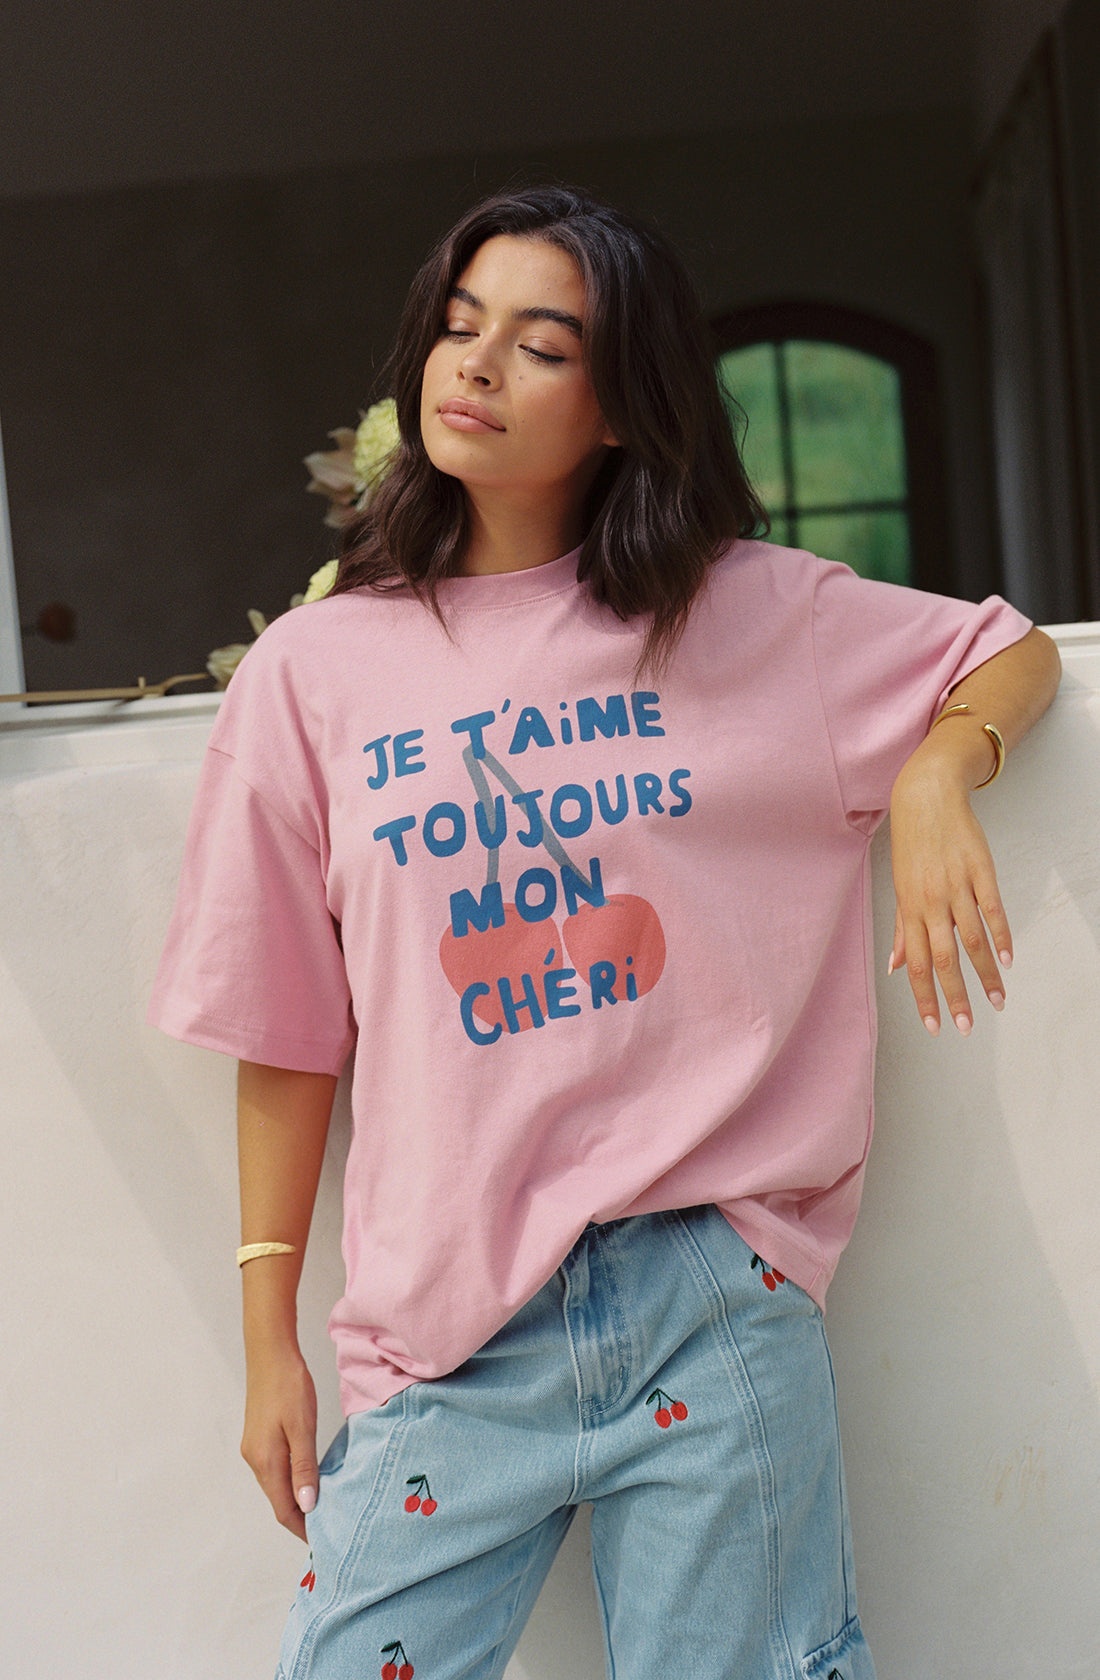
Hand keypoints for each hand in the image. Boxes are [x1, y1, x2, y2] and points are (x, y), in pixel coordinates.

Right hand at [240, 1343, 318, 1540]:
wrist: (270, 1353)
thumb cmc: (289, 1386)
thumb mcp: (302, 1427)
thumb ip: (304, 1467)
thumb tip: (307, 1505)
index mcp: (266, 1462)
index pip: (284, 1509)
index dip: (302, 1528)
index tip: (323, 1540)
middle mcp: (255, 1460)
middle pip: (278, 1500)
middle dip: (301, 1517)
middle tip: (329, 1526)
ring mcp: (254, 1449)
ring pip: (276, 1485)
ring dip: (296, 1498)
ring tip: (323, 1504)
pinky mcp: (258, 1438)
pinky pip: (275, 1469)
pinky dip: (291, 1480)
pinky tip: (308, 1477)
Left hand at [888, 760, 1011, 1035]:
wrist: (926, 796)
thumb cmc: (912, 844)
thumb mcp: (901, 886)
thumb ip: (901, 928)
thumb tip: (895, 966)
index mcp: (909, 909)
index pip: (915, 964)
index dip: (924, 997)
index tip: (935, 1026)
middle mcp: (930, 902)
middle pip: (942, 959)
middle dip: (954, 997)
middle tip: (966, 1028)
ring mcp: (955, 886)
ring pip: (971, 939)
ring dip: (984, 975)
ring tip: (997, 1001)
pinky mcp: (979, 870)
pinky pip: (991, 908)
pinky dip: (1000, 935)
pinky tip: (1007, 960)